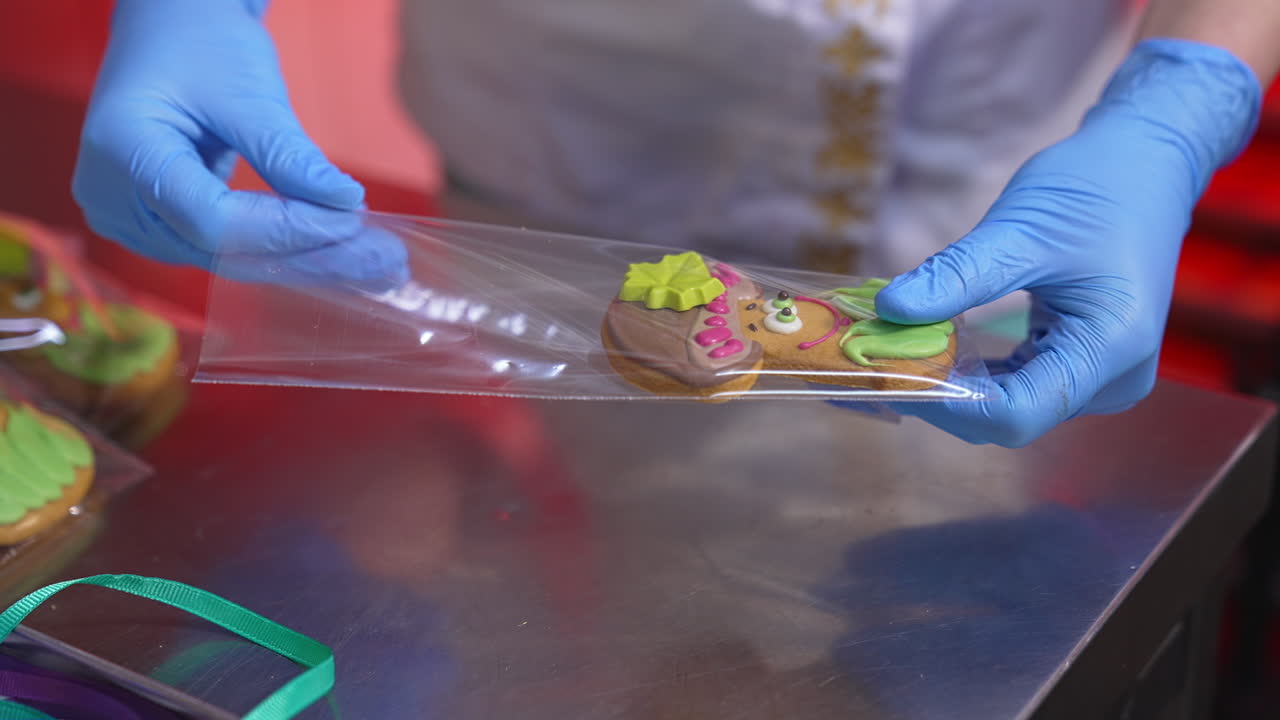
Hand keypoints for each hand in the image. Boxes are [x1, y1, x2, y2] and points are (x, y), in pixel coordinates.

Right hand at [73, 0, 405, 289]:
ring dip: (310, 264)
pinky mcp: (163, 227)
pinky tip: (346, 259)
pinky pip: (231, 248)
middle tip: (387, 267)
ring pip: (233, 259)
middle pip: (225, 251)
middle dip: (314, 258)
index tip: (353, 220)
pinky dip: (289, 251)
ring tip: (380, 268)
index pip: (214, 221)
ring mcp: (133, 219)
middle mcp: (114, 199)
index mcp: (123, 153)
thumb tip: (345, 205)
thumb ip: (288, 154)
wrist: (170, 28)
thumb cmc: (199, 42)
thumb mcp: (246, 90)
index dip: (288, 228)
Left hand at [871, 40, 1260, 446]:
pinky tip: (924, 347)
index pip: (1017, 413)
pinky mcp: (1078, 363)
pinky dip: (967, 371)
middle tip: (869, 361)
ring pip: (1005, 405)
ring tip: (885, 353)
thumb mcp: (1020, 228)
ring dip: (945, 384)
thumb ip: (958, 276)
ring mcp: (1097, 377)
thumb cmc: (1095, 188)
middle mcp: (1110, 380)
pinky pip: (1013, 384)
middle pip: (1008, 416)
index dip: (946, 402)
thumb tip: (890, 309)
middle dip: (936, 393)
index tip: (888, 369)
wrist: (1146, 163)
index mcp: (1110, 349)